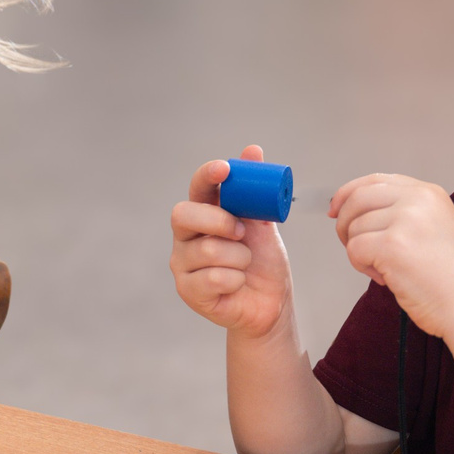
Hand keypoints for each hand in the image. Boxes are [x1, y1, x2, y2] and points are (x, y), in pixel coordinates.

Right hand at [171, 148, 295, 340]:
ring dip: (239, 257)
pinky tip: (238, 284)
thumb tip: (253, 150)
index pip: (196, 187)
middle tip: (242, 231)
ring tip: (245, 265)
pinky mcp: (187, 290)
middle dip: (218, 220)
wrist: (271, 304)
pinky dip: (236, 279)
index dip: (206, 176)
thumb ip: (256, 191)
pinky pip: (214, 277)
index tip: (224, 170)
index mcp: (203, 213)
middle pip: (184, 214)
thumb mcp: (263, 223)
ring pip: (207, 249)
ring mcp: (182, 263)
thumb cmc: (263, 261)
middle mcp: (186, 236)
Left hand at [327, 172, 453, 338]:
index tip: (335, 209)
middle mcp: (418, 199)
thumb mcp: (432, 228)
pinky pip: (354, 250)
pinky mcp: (393, 244)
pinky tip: (387, 279)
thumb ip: (400, 213)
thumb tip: (350, 210)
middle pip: (357, 199)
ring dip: (361, 253)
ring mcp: (407, 220)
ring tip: (388, 270)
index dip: (348, 193)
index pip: (375, 180)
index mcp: (429, 193)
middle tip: (356, 249)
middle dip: (346, 224)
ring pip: (354, 228)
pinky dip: (362, 267)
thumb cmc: (452, 279)